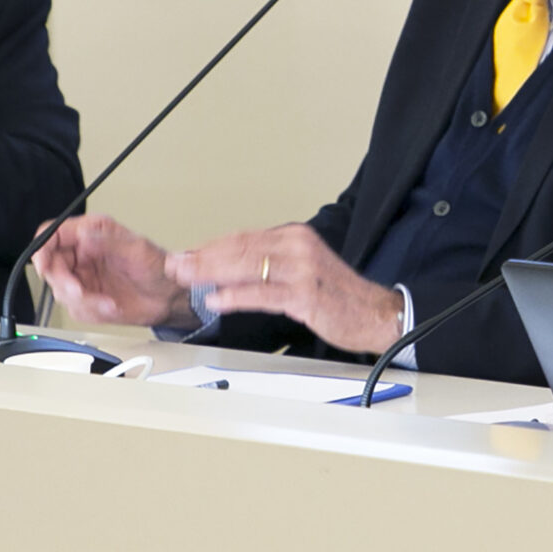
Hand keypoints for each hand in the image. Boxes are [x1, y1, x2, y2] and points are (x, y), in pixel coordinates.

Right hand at [33, 215, 188, 327]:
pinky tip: (110, 307)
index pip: (53, 234)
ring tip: (108, 302)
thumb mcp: (136, 249)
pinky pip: (74, 308)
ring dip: (84, 300)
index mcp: (91, 233)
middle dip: (65, 283)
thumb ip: (107, 241)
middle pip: (50, 266)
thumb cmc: (157, 268)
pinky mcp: (86, 299)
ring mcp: (82, 277)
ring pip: (60, 291)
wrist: (168, 298)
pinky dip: (92, 311)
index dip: (42, 248)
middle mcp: (83, 254)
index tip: (44, 265)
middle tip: (81, 291)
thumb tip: (84, 234)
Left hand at [167, 223, 403, 354]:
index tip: (185, 255)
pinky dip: (236, 295)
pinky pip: (263, 293)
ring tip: (186, 278)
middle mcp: (298, 246)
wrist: (377, 314)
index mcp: (295, 237)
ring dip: (211, 272)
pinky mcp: (306, 295)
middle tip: (175, 265)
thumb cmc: (338, 297)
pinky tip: (218, 299)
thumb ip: (270, 265)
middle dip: (202, 257)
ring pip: (248, 266)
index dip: (210, 246)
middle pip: (240, 248)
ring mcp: (303, 270)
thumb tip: (229, 268)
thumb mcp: (302, 269)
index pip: (243, 237)